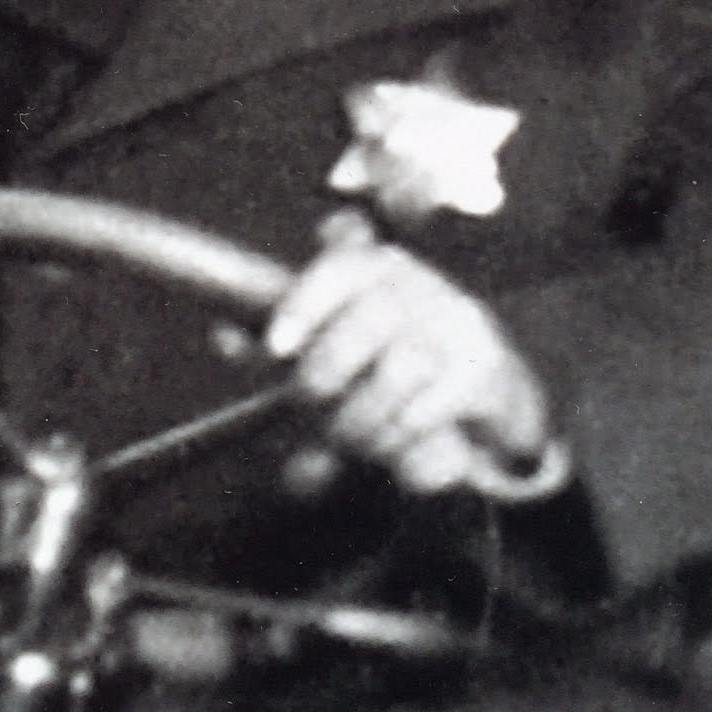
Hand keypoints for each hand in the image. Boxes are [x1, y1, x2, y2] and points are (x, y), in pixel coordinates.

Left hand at [266, 220, 549, 494]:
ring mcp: (457, 324)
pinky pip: (432, 407)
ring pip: (398, 370)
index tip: (275, 349)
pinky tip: (392, 444)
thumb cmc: (392, 358)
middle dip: (327, 374)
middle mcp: (421, 286)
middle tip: (311, 407)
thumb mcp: (339, 342)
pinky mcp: (482, 369)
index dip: (303, 307)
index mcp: (378, 268)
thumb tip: (225, 338)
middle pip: (366, 323)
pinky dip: (401, 433)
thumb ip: (283, 344)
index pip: (339, 270)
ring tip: (351, 437)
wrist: (486, 383)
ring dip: (363, 416)